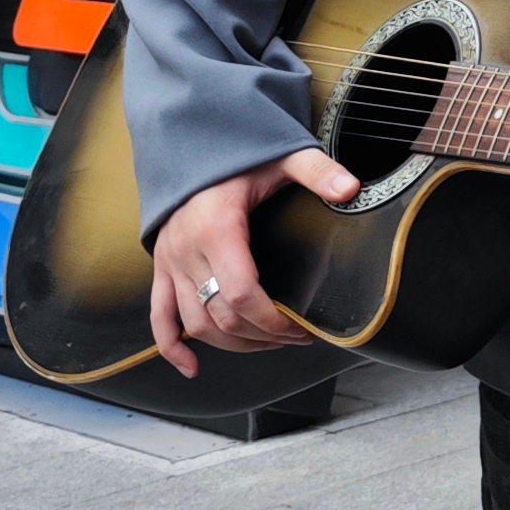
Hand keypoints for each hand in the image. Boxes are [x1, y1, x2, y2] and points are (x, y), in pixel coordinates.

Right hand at [146, 146, 357, 374]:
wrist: (191, 142)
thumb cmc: (237, 155)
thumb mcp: (283, 157)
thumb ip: (317, 172)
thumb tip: (351, 188)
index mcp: (218, 229)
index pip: (243, 296)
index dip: (273, 323)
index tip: (299, 329)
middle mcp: (187, 250)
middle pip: (221, 316)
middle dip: (261, 336)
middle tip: (293, 337)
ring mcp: (170, 261)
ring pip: (194, 323)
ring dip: (230, 344)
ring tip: (265, 344)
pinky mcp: (161, 266)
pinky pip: (158, 315)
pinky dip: (171, 346)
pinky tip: (192, 367)